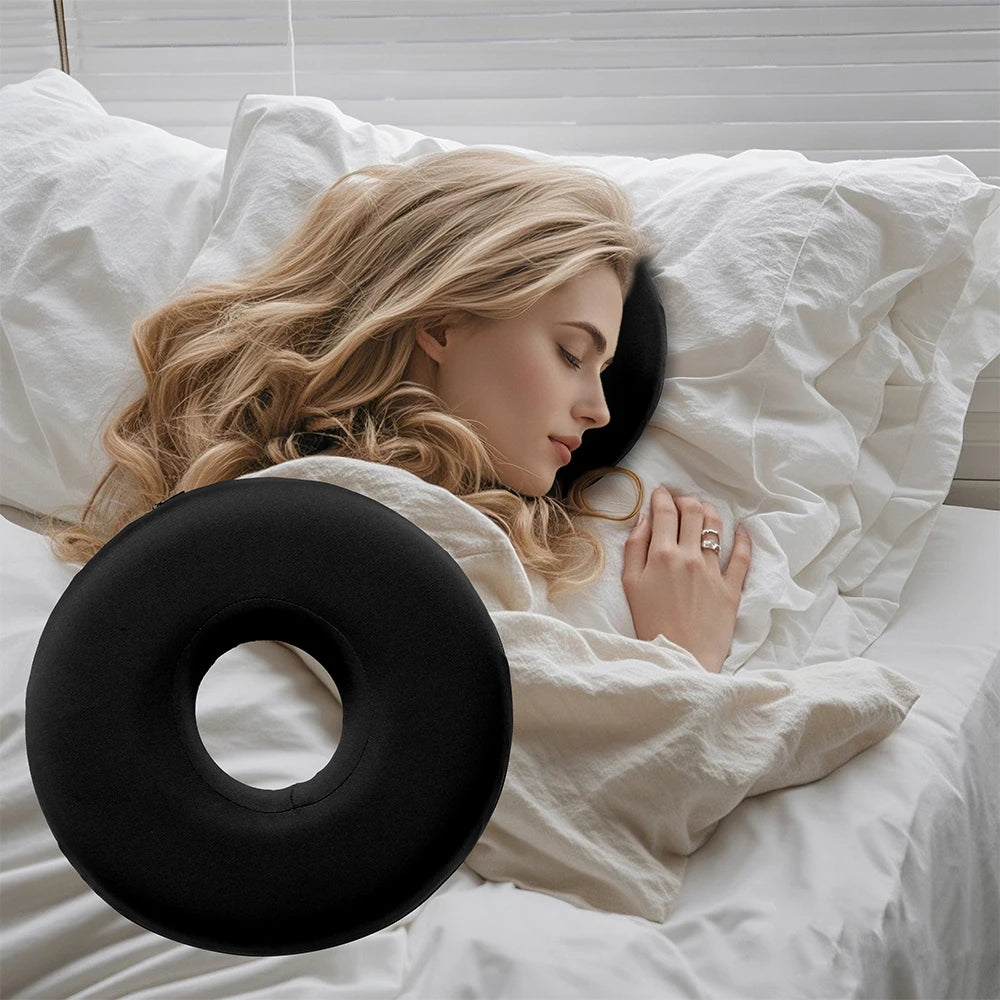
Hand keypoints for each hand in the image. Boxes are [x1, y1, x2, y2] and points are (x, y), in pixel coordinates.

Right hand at [622, 486, 751, 672]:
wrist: (680, 658)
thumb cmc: (650, 624)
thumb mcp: (630, 585)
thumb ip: (634, 548)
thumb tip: (644, 520)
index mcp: (661, 554)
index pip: (665, 511)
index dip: (662, 496)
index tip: (660, 493)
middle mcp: (690, 555)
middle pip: (693, 511)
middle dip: (685, 499)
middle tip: (680, 501)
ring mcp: (714, 570)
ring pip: (716, 526)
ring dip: (709, 511)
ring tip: (703, 510)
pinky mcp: (732, 587)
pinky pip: (743, 556)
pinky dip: (743, 538)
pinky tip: (741, 530)